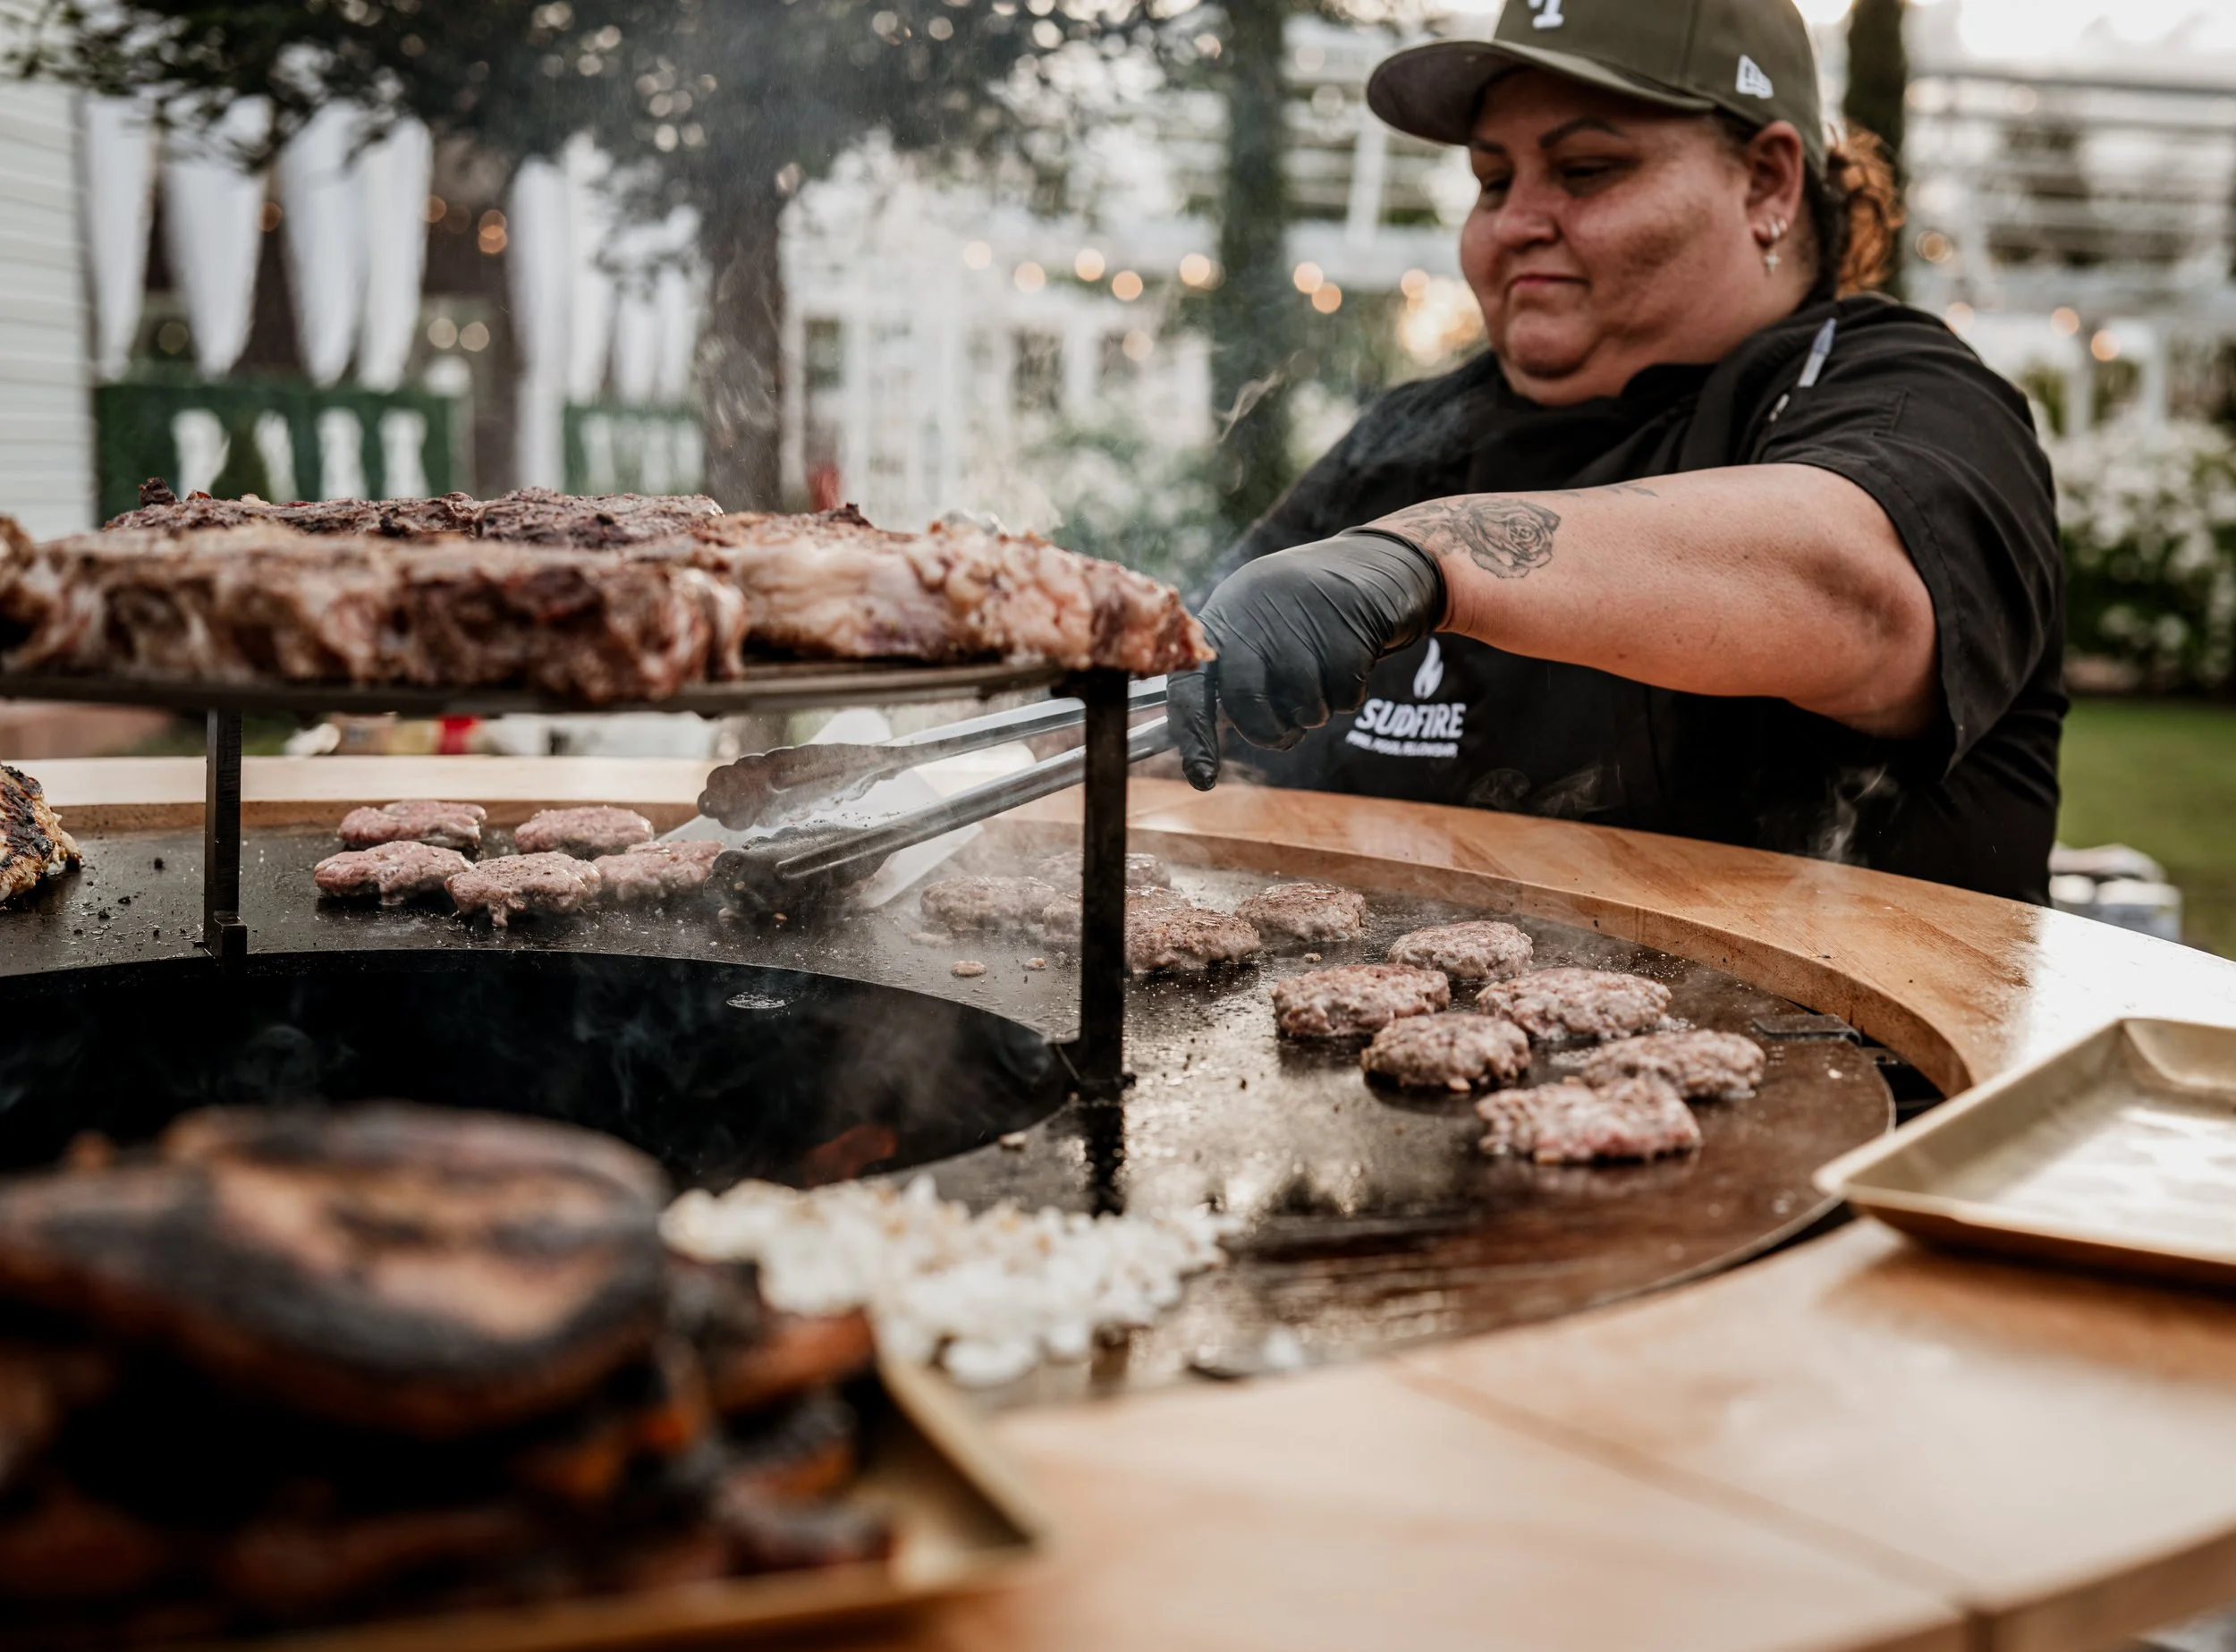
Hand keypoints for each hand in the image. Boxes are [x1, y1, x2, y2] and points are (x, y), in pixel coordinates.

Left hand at [1167, 531, 1446, 789]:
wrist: (1377, 564)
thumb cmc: (1309, 612)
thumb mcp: (1262, 627)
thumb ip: (1237, 673)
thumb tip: (1214, 731)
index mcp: (1227, 615)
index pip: (1192, 682)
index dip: (1192, 733)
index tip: (1201, 776)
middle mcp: (1255, 612)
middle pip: (1246, 704)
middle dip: (1268, 731)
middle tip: (1286, 730)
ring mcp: (1303, 620)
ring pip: (1302, 708)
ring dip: (1316, 710)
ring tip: (1324, 671)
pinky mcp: (1349, 631)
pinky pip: (1343, 700)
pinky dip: (1349, 695)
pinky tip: (1351, 657)